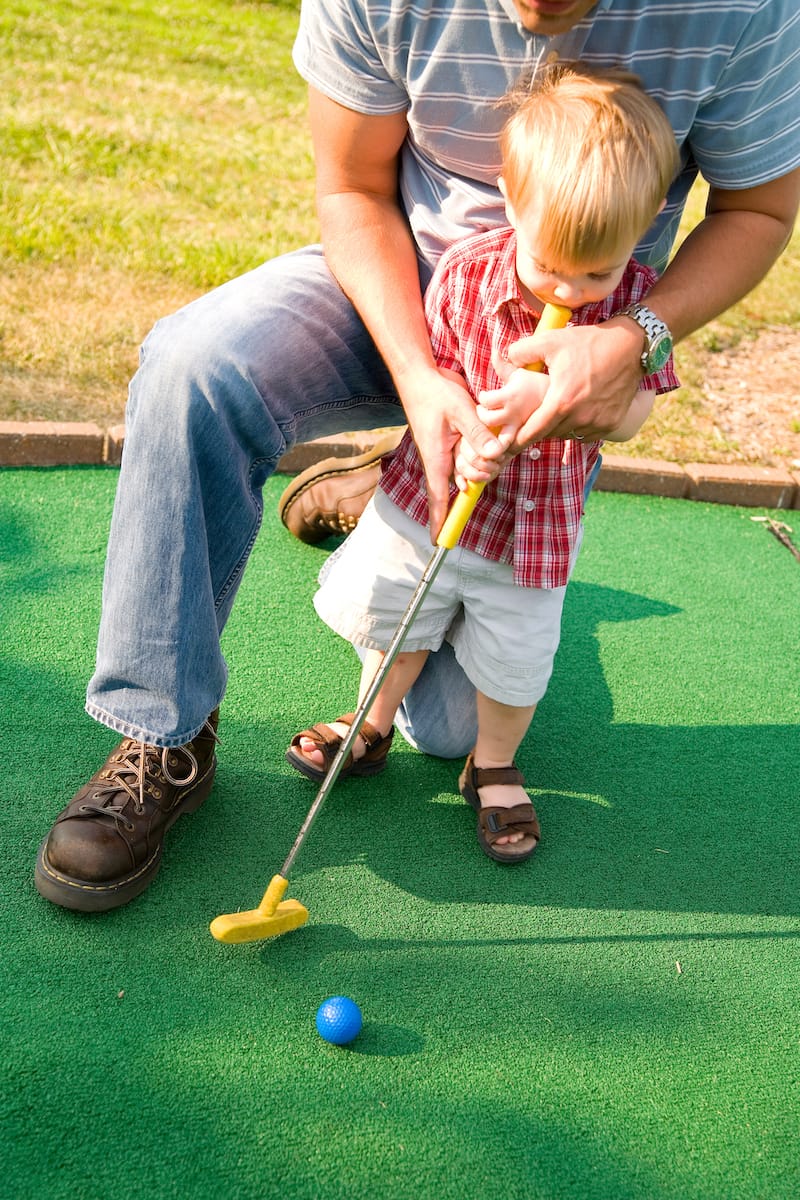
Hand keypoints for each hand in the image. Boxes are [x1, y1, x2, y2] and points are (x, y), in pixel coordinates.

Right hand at [400, 367, 503, 536]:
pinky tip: (482, 456)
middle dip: (467, 492)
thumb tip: (496, 455)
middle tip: (484, 479)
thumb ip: (479, 434)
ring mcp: (440, 450)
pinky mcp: (445, 441)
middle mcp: (436, 458)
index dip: (438, 519)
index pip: (437, 497)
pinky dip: (471, 461)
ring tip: (486, 471)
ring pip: (458, 474)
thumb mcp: (461, 411)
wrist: (418, 375)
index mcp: (436, 457)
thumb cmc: (435, 393)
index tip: (438, 542)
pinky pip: (458, 460)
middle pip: (451, 489)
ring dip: (473, 473)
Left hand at [501, 319, 644, 448]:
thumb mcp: (550, 341)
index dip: (518, 441)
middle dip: (539, 428)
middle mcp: (580, 418)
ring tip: (557, 409)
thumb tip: (504, 359)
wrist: (631, 345)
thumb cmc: (588, 342)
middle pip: (549, 434)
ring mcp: (598, 423)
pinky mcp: (612, 423)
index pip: (533, 432)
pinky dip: (578, 426)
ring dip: (559, 427)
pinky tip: (577, 410)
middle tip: (533, 418)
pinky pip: (587, 433)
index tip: (507, 446)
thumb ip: (521, 351)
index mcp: (562, 402)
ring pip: (568, 434)